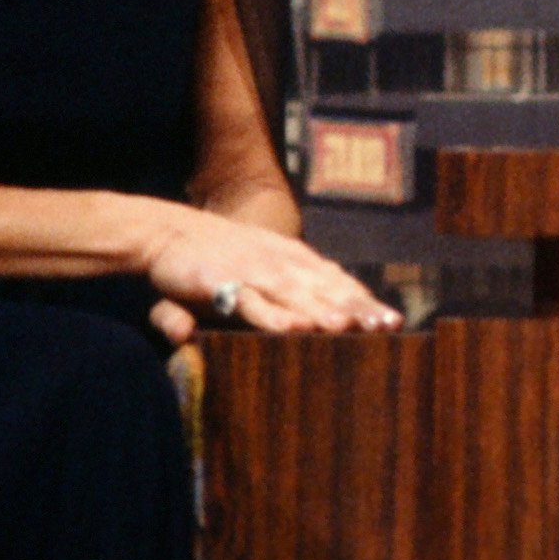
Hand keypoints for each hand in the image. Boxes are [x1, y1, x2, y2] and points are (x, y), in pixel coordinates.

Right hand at [132, 203, 398, 341]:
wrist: (164, 231)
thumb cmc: (213, 258)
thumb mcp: (249, 278)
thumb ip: (273, 304)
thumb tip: (301, 325)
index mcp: (291, 259)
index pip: (336, 281)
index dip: (364, 300)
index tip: (394, 321)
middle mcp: (279, 264)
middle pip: (325, 289)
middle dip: (357, 308)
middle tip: (386, 327)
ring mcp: (252, 272)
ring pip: (294, 295)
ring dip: (321, 311)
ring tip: (346, 328)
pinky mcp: (221, 284)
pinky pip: (251, 303)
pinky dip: (273, 315)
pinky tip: (295, 329)